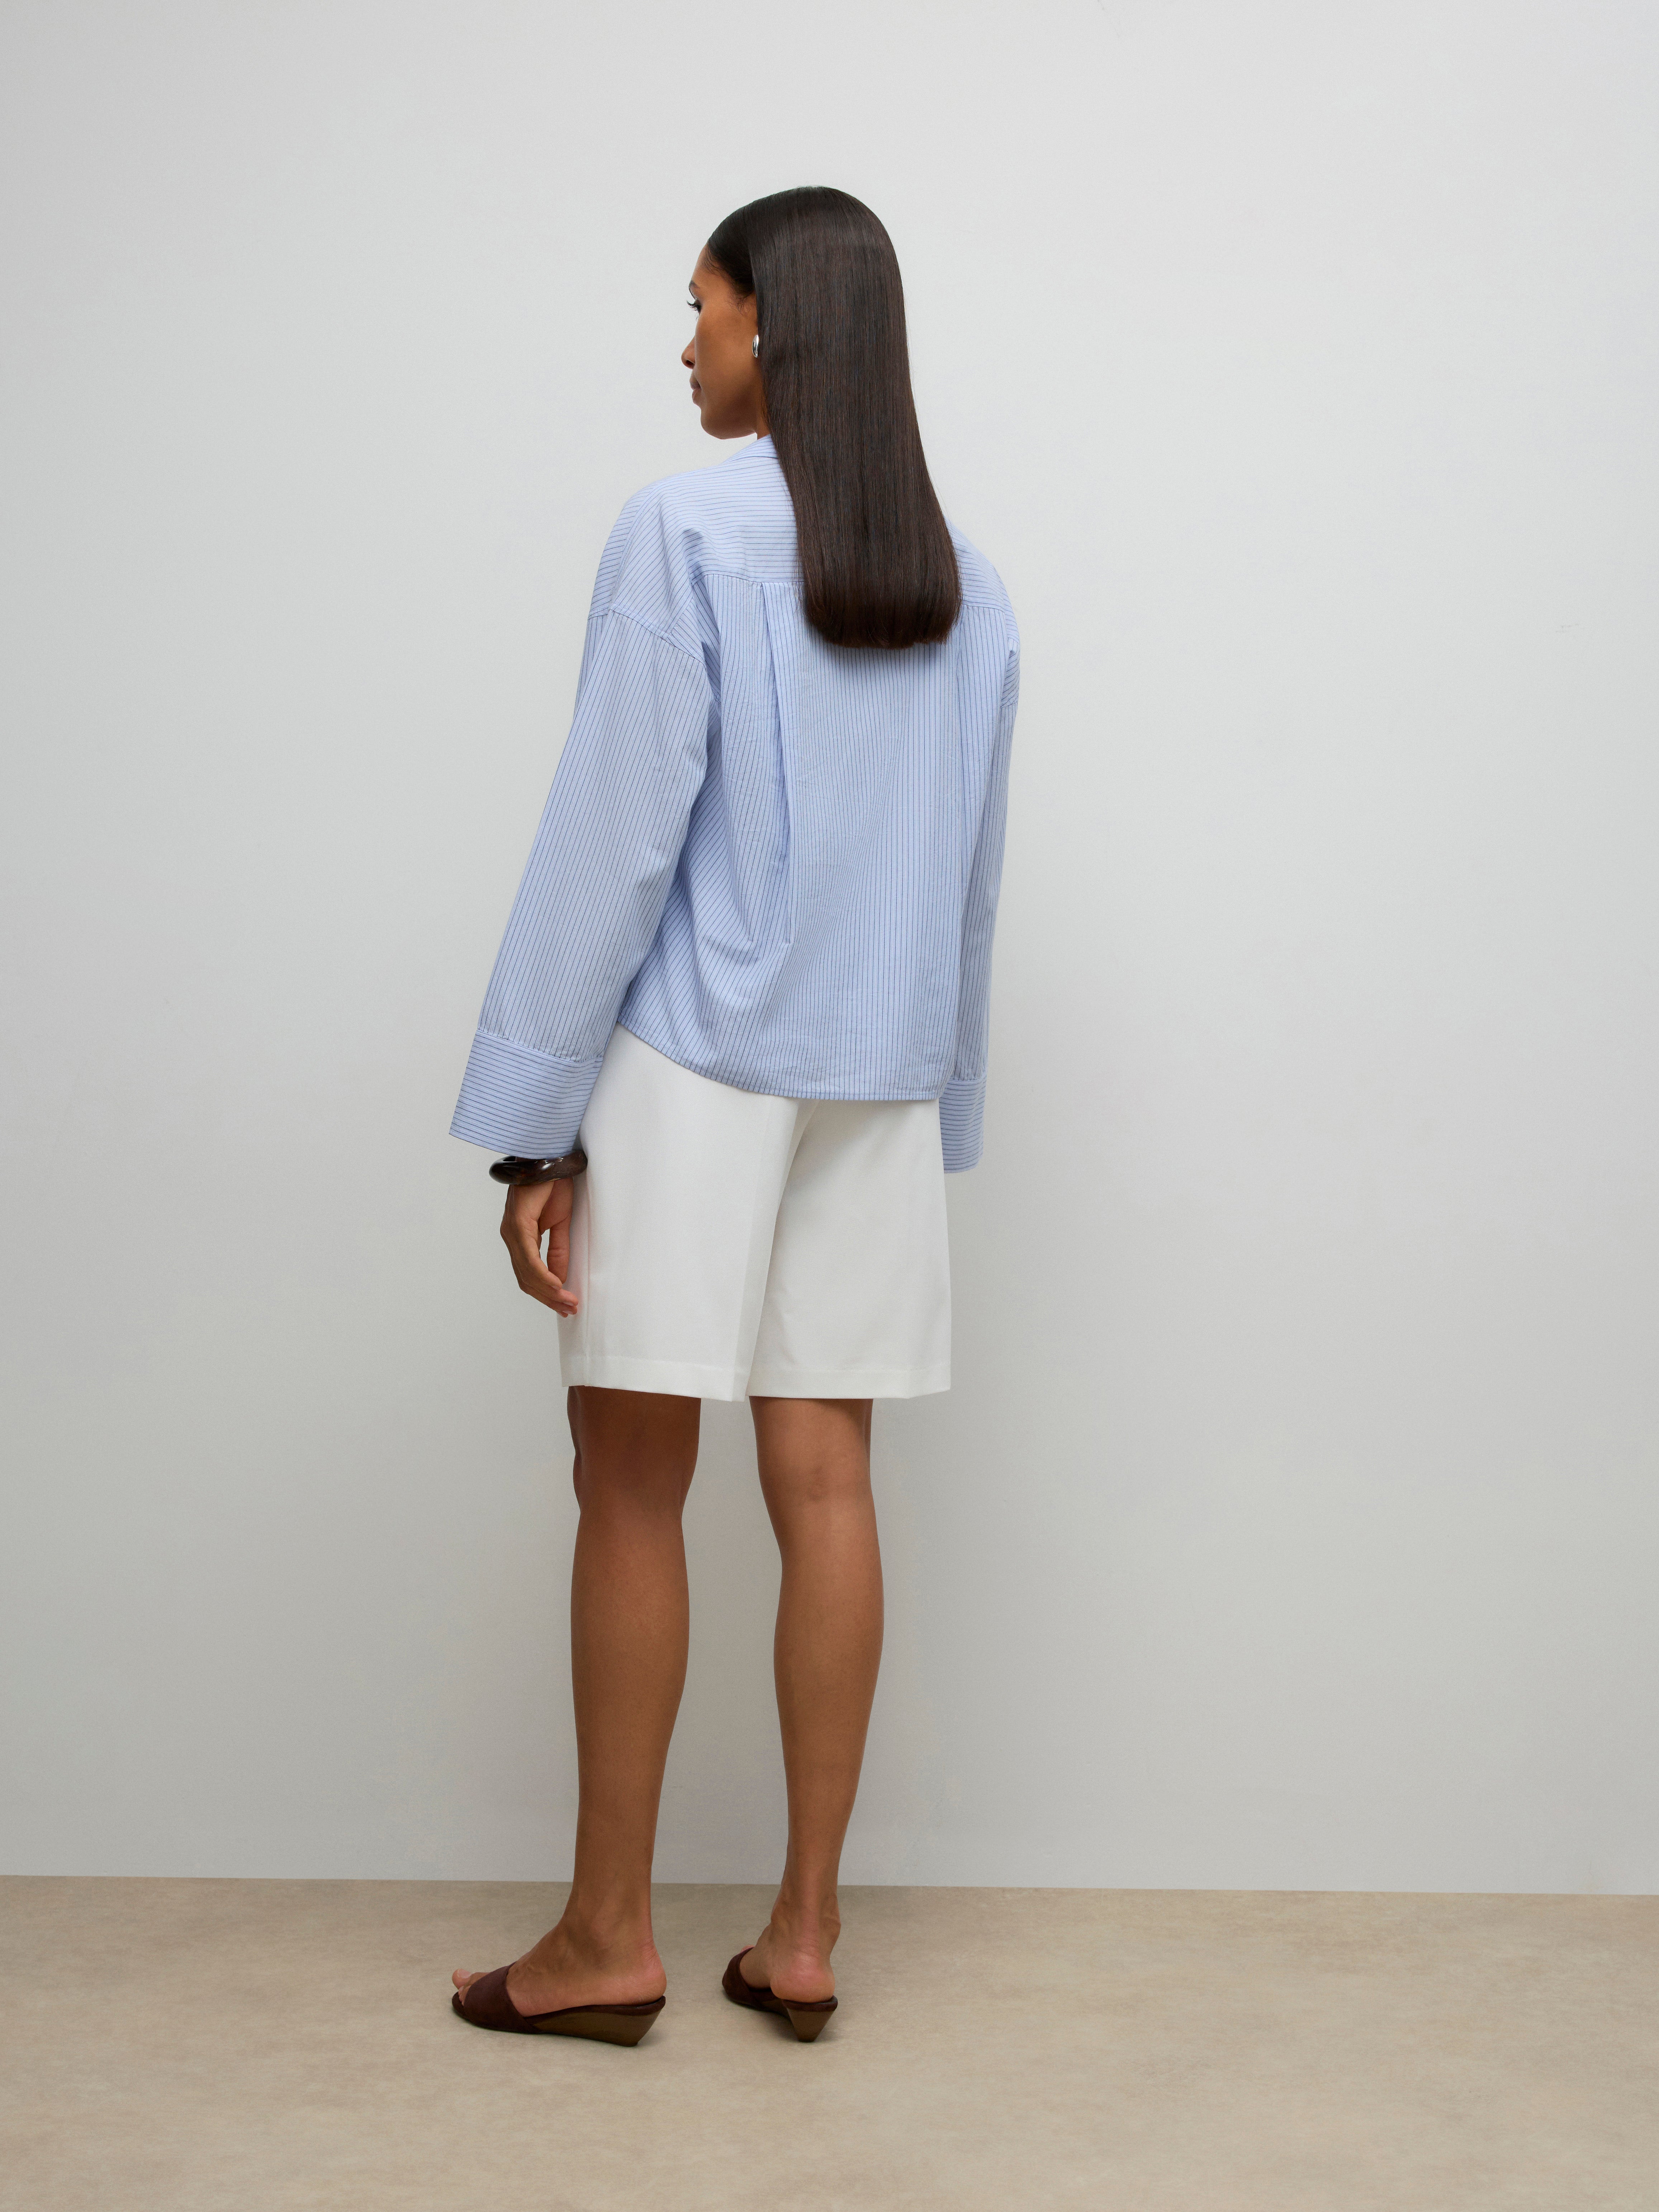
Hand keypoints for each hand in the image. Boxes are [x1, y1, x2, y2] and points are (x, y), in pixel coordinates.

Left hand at [499, 1176, 577, 1316]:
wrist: (549, 1157)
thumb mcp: (560, 1222)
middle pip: (526, 1279)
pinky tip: (557, 1286)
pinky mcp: (517, 1224)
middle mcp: (510, 1236)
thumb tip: (560, 1279)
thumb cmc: (552, 1184)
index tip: (565, 1305)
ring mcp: (511, 1232)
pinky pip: (529, 1258)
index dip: (546, 1293)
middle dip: (548, 1298)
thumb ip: (558, 1251)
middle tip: (569, 1309)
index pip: (529, 1274)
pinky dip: (543, 1276)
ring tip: (567, 1303)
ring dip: (548, 1292)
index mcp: (519, 1236)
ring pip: (526, 1273)